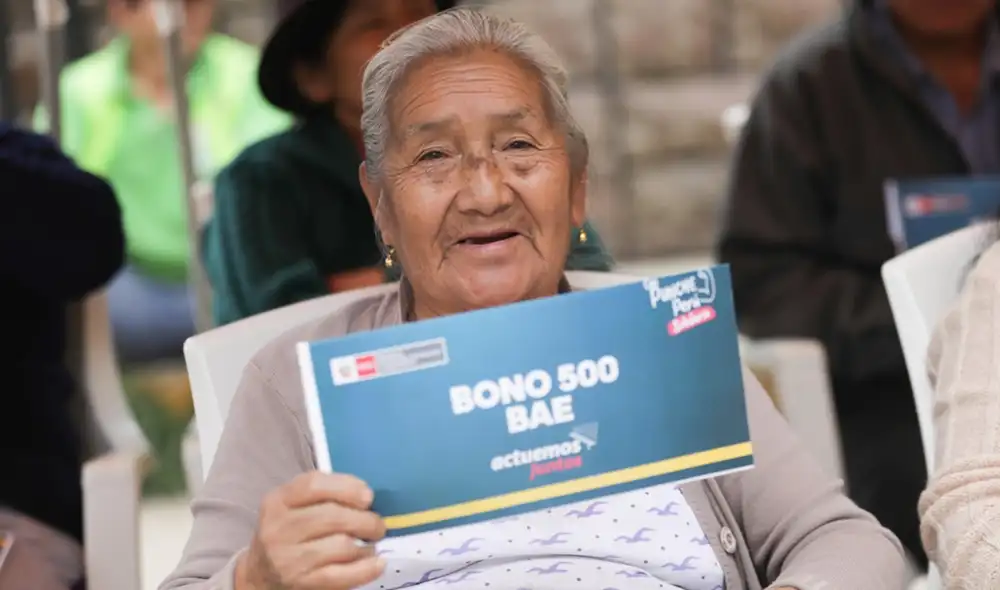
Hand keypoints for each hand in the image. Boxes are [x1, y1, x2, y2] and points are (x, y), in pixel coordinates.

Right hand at [237, 472, 386, 589]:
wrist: (262, 573)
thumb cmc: (289, 532)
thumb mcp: (294, 505)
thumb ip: (324, 494)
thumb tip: (367, 496)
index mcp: (278, 500)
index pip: (313, 485)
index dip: (347, 487)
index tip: (368, 496)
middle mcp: (279, 528)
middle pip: (332, 516)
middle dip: (365, 519)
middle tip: (377, 525)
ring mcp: (288, 558)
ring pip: (341, 545)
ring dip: (366, 545)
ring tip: (371, 544)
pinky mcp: (301, 583)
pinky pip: (342, 575)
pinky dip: (366, 568)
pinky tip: (376, 563)